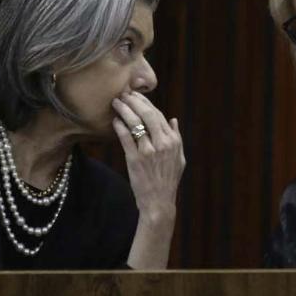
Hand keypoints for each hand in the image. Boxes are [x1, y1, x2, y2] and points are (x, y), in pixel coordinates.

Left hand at [111, 91, 184, 221]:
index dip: (146, 103)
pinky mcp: (134, 159)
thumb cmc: (168, 181)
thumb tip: (173, 120)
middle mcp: (162, 144)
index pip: (158, 115)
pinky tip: (115, 120)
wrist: (158, 202)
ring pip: (135, 122)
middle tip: (124, 94)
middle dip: (134, 101)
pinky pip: (125, 137)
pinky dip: (119, 126)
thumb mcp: (179, 158)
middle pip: (147, 114)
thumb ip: (177, 137)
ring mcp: (148, 151)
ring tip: (116, 103)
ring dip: (124, 109)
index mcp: (173, 141)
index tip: (136, 96)